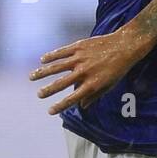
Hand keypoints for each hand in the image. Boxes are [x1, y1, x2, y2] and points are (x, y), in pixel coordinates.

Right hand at [29, 29, 146, 114]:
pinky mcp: (78, 46)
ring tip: (32, 77)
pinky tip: (42, 60)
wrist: (124, 46)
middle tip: (39, 95)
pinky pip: (61, 52)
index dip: (60, 106)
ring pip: (56, 67)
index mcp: (92, 85)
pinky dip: (50, 56)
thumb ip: (95, 96)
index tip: (50, 111)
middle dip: (47, 90)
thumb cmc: (118, 68)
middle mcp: (84, 72)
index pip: (72, 99)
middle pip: (60, 84)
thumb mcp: (110, 85)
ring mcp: (80, 59)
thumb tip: (82, 106)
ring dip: (42, 72)